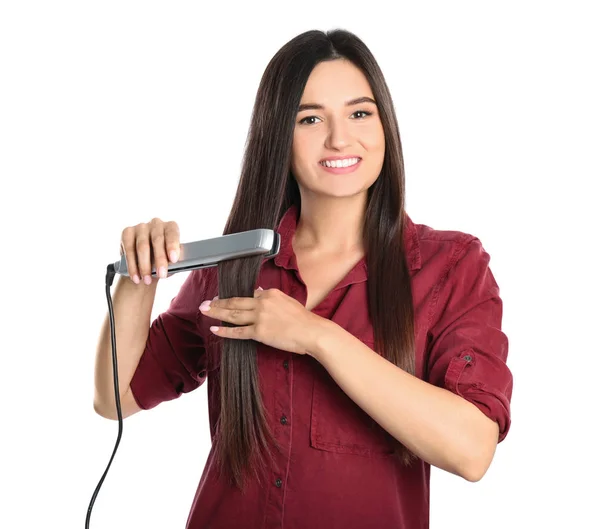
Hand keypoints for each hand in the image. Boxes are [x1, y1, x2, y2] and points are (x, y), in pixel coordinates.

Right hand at [120, 218, 180, 284]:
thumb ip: (173, 261)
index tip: (174, 259)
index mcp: (170, 227)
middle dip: (160, 260)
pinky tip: (136, 277)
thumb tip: (172, 265)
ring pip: (142, 247)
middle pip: (157, 240)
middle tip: (161, 275)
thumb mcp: (171, 260)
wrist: (147, 262)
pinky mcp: (127, 232)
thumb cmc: (163, 260)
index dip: (173, 246)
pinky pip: (129, 250)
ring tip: (147, 280)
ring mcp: (141, 227)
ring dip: (144, 266)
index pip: (172, 234)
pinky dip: (132, 266)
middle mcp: (156, 223)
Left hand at [199, 287, 324, 355]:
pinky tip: (215, 329)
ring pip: (233, 314)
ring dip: (216, 312)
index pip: (247, 295)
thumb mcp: (287, 302)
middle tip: (204, 303)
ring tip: (204, 311)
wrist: (311, 332)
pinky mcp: (259, 332)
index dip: (232, 298)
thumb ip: (272, 298)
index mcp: (269, 294)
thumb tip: (260, 292)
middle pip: (235, 302)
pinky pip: (238, 331)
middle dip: (217, 303)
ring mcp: (260, 317)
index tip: (221, 299)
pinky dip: (225, 330)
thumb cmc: (303, 320)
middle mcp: (262, 302)